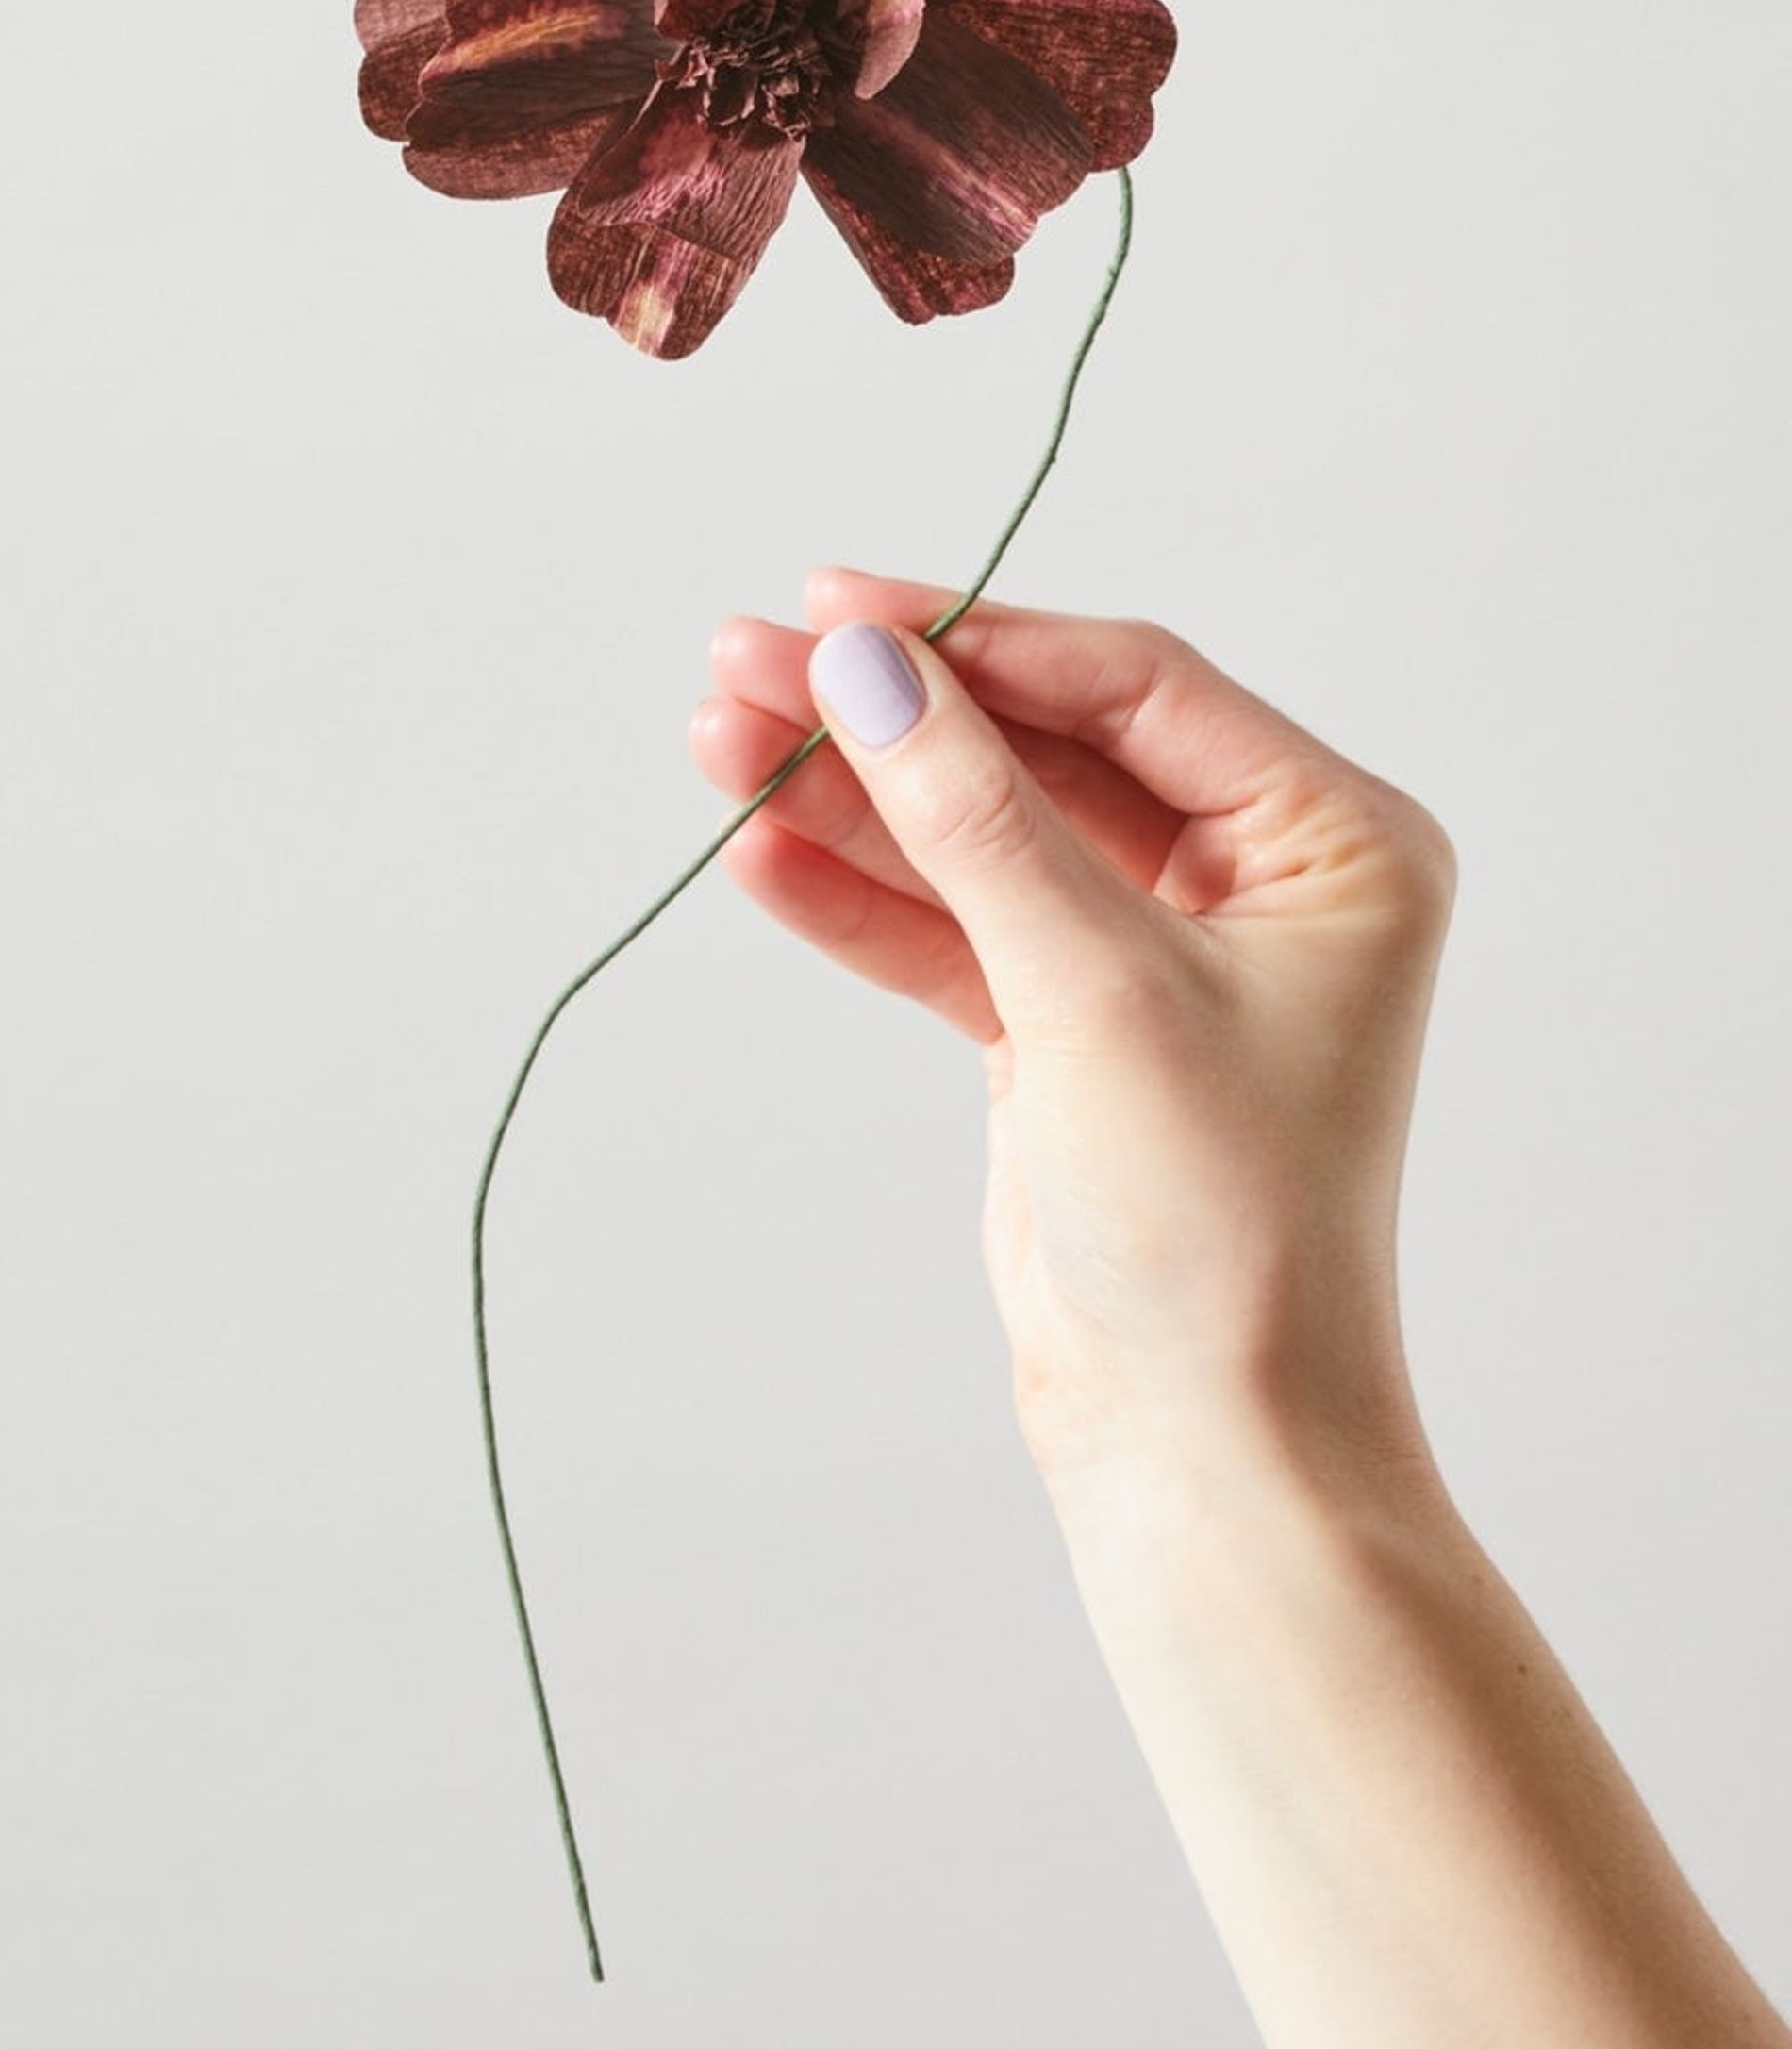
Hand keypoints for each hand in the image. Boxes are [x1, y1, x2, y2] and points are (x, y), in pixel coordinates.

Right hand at [690, 570, 1457, 1491]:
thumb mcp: (1092, 987)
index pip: (1133, 687)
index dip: (977, 638)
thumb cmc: (1218, 1223)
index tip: (835, 603)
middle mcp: (1258, 882)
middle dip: (890, 714)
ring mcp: (1157, 956)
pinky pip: (954, 931)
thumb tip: (864, 663)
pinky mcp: (1071, 1031)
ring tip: (714, 741)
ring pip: (981, 837)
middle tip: (739, 662)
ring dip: (851, 796)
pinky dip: (860, 898)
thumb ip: (972, 815)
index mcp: (1333, 841)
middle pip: (1041, 751)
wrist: (1208, 1445)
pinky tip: (759, 851)